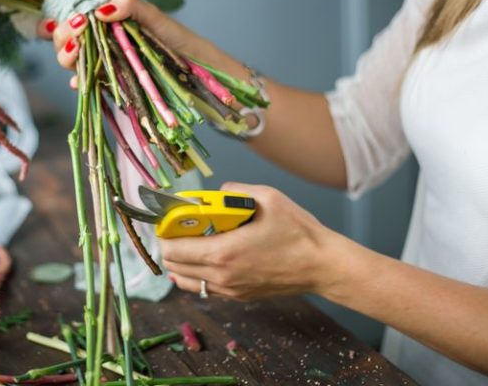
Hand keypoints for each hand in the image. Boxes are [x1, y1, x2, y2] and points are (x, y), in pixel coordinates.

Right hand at [36, 0, 216, 84]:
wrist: (195, 70)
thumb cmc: (176, 39)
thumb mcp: (153, 16)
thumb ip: (128, 5)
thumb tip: (100, 9)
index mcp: (108, 16)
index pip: (73, 11)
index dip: (61, 12)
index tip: (70, 12)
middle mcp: (100, 38)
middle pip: (65, 36)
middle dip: (63, 33)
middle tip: (77, 28)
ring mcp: (102, 59)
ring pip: (70, 58)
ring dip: (67, 55)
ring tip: (76, 52)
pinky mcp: (108, 81)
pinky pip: (86, 82)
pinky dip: (78, 82)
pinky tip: (80, 83)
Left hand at [160, 182, 342, 300]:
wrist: (323, 266)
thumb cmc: (298, 232)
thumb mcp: (268, 197)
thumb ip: (234, 192)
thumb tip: (216, 193)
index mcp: (223, 252)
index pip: (173, 249)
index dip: (164, 232)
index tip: (168, 219)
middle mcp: (222, 276)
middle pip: (173, 265)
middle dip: (170, 244)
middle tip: (179, 227)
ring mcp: (230, 289)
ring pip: (185, 280)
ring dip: (181, 261)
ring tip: (191, 241)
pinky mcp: (239, 296)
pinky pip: (204, 288)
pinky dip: (196, 273)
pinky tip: (205, 257)